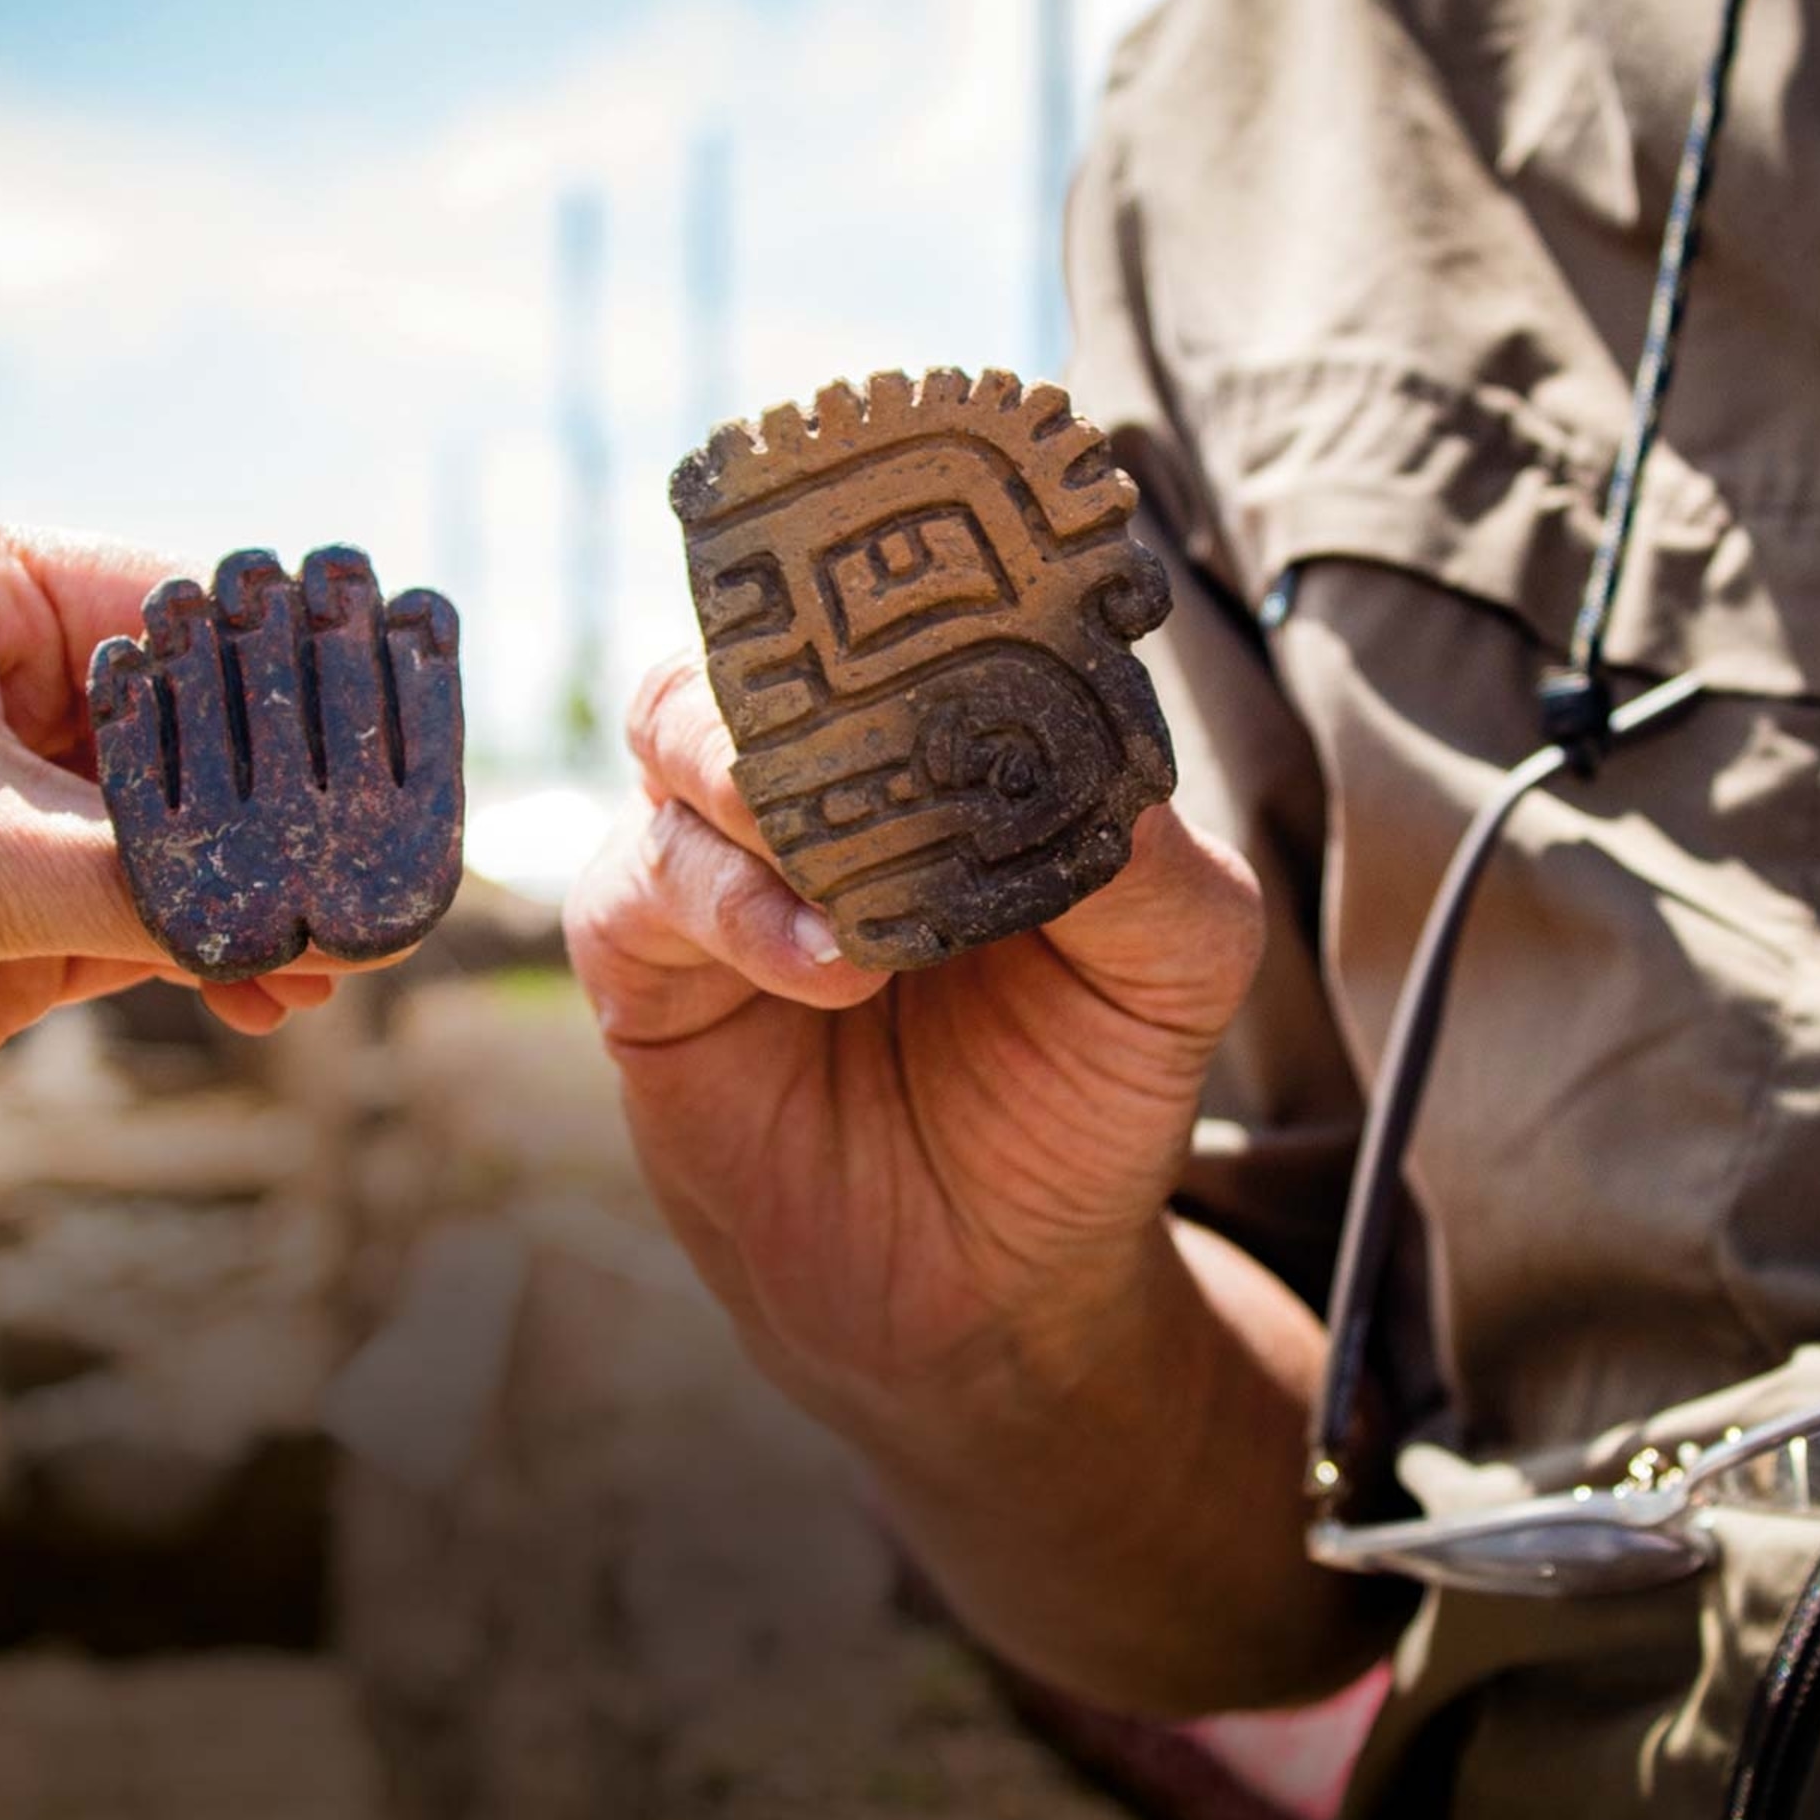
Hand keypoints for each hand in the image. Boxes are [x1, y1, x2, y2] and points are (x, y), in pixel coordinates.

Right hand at [566, 657, 1391, 1712]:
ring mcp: (721, 850)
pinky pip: (648, 881)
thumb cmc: (1081, 1093)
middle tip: (890, 706)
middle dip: (815, 647)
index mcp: (941, 730)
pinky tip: (833, 968)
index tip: (963, 535)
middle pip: (767, 629)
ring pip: (681, 726)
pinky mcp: (647, 960)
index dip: (919, 557)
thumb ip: (1137, 847)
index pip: (905, 595)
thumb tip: (1080, 741)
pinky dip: (737, 906)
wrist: (993, 1284)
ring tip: (861, 878)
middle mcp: (817, 766)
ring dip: (763, 774)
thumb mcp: (1172, 966)